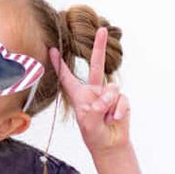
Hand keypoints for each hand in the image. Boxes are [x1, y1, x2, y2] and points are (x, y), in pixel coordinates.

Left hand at [55, 26, 130, 153]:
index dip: (60, 64)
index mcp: (79, 95)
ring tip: (105, 117)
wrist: (110, 144)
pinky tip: (114, 119)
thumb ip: (94, 109)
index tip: (52, 50)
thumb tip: (105, 98)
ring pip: (111, 89)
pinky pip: (121, 100)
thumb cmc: (94, 134)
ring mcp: (108, 94)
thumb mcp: (88, 123)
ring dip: (108, 105)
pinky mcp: (121, 99)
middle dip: (99, 47)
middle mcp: (94, 90)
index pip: (67, 77)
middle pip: (96, 65)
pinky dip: (118, 111)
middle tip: (101, 29)